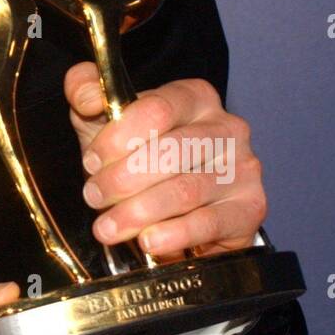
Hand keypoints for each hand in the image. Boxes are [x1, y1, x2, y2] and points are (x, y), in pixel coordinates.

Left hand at [64, 62, 266, 258]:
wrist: (177, 208)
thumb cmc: (140, 156)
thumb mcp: (105, 121)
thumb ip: (86, 92)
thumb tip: (85, 95)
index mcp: (194, 96)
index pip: (157, 108)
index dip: (118, 137)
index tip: (92, 162)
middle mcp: (226, 127)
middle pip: (171, 152)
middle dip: (122, 179)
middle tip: (94, 198)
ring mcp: (243, 167)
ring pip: (185, 190)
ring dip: (138, 212)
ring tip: (108, 227)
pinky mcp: (250, 207)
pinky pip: (209, 223)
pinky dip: (173, 234)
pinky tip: (147, 241)